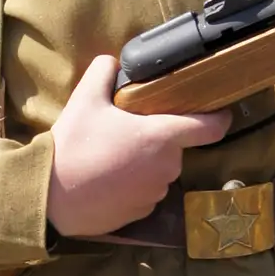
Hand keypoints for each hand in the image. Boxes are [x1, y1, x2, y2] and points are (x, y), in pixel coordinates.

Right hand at [47, 54, 230, 237]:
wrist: (52, 196)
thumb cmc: (72, 146)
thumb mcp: (84, 100)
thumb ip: (103, 73)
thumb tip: (113, 61)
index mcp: (161, 136)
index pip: (209, 128)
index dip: (219, 119)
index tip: (222, 112)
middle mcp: (166, 167)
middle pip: (175, 148)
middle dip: (158, 140)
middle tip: (127, 134)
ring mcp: (155, 193)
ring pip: (160, 172)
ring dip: (146, 164)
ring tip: (112, 159)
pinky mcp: (142, 213)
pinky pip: (147, 194)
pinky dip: (135, 186)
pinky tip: (109, 180)